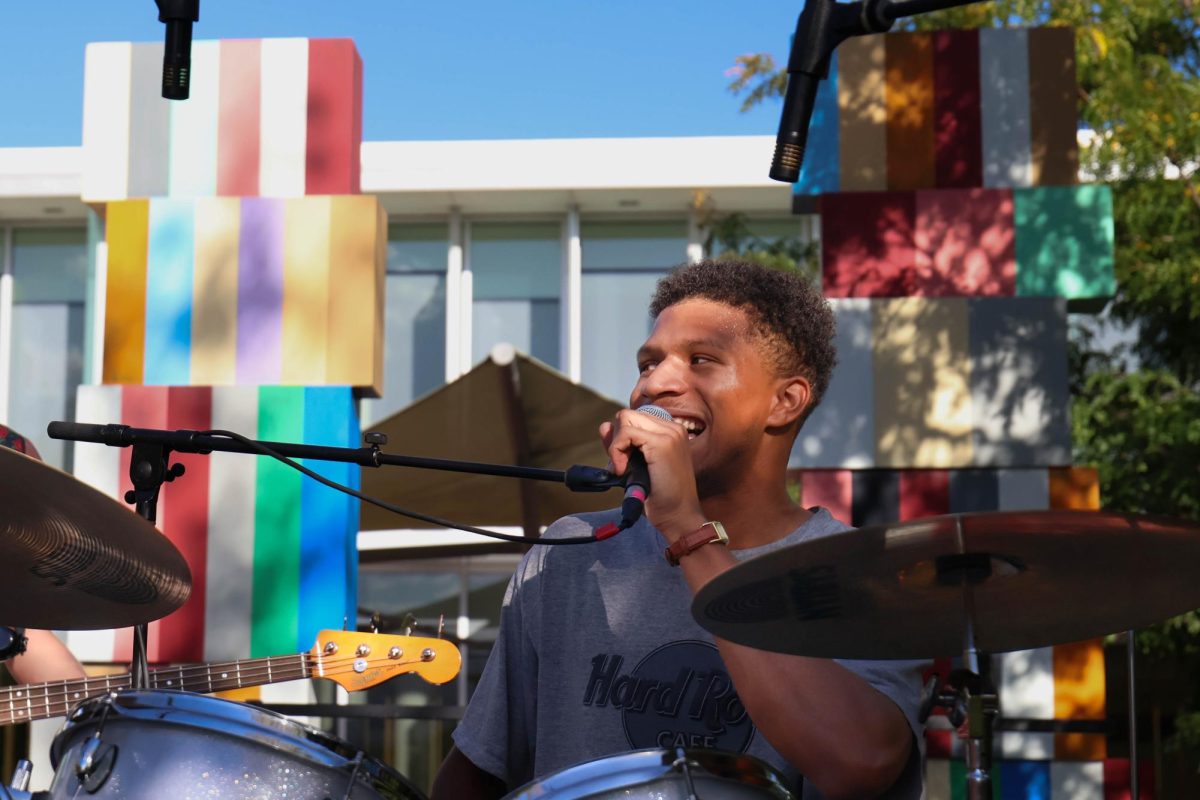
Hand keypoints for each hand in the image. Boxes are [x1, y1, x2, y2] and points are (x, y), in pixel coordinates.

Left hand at [599, 409, 705, 540]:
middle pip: (627, 416)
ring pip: (625, 419)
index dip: (622, 438)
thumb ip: (622, 444)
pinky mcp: (662, 443)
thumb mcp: (637, 465)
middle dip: (617, 440)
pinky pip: (626, 433)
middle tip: (622, 466)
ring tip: (624, 469)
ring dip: (616, 445)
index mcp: (671, 431)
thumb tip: (604, 426)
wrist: (679, 516)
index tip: (622, 461)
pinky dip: (617, 451)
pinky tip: (623, 471)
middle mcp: (673, 428)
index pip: (634, 418)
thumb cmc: (660, 496)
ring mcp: (669, 434)